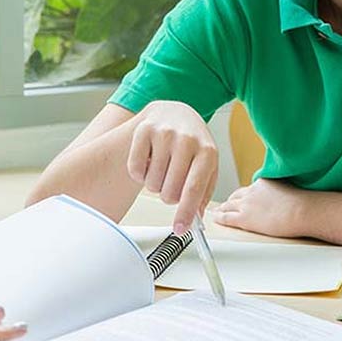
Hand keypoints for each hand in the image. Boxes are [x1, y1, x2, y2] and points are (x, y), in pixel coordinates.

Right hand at [126, 100, 218, 234]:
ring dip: (155, 184)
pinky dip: (140, 174)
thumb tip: (196, 219)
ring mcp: (164, 133)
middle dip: (169, 196)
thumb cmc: (192, 142)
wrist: (174, 112)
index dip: (185, 213)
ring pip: (152, 184)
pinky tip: (149, 161)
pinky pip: (135, 170)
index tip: (179, 229)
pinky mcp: (143, 130)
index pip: (194, 188)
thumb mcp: (207, 162)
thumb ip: (203, 190)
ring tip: (162, 168)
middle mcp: (186, 140)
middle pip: (170, 192)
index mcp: (207, 151)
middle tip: (171, 184)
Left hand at [210, 179, 306, 237]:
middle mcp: (252, 191)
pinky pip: (227, 217)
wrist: (302, 211)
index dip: (244, 195)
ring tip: (217, 212)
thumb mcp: (291, 191)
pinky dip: (219, 218)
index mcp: (264, 183)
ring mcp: (247, 204)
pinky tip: (215, 219)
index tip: (242, 198)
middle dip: (230, 201)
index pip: (250, 189)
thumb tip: (286, 200)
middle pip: (236, 196)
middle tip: (225, 205)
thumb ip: (282, 193)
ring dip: (222, 209)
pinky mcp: (245, 218)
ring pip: (229, 205)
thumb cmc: (303, 204)